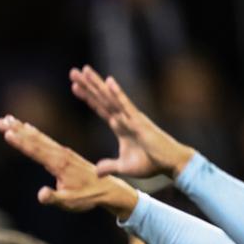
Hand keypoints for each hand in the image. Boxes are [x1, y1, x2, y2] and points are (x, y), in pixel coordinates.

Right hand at [0, 115, 139, 214]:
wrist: (108, 189)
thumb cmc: (87, 198)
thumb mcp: (70, 202)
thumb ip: (54, 198)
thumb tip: (40, 194)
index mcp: (59, 164)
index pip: (36, 151)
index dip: (21, 142)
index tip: (7, 133)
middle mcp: (60, 154)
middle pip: (35, 139)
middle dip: (17, 130)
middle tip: (1, 121)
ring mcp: (62, 152)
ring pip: (39, 137)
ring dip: (22, 128)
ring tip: (7, 120)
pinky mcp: (64, 153)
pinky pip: (45, 140)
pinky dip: (34, 132)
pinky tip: (27, 127)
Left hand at [67, 65, 194, 177]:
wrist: (170, 164)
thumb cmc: (151, 163)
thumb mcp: (124, 167)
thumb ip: (110, 166)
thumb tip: (96, 171)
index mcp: (120, 126)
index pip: (100, 108)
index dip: (88, 97)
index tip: (74, 86)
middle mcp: (124, 117)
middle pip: (102, 98)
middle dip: (88, 85)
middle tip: (73, 72)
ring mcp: (131, 118)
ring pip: (110, 98)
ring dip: (98, 85)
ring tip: (85, 71)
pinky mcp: (139, 122)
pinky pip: (126, 107)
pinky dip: (117, 94)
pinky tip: (108, 82)